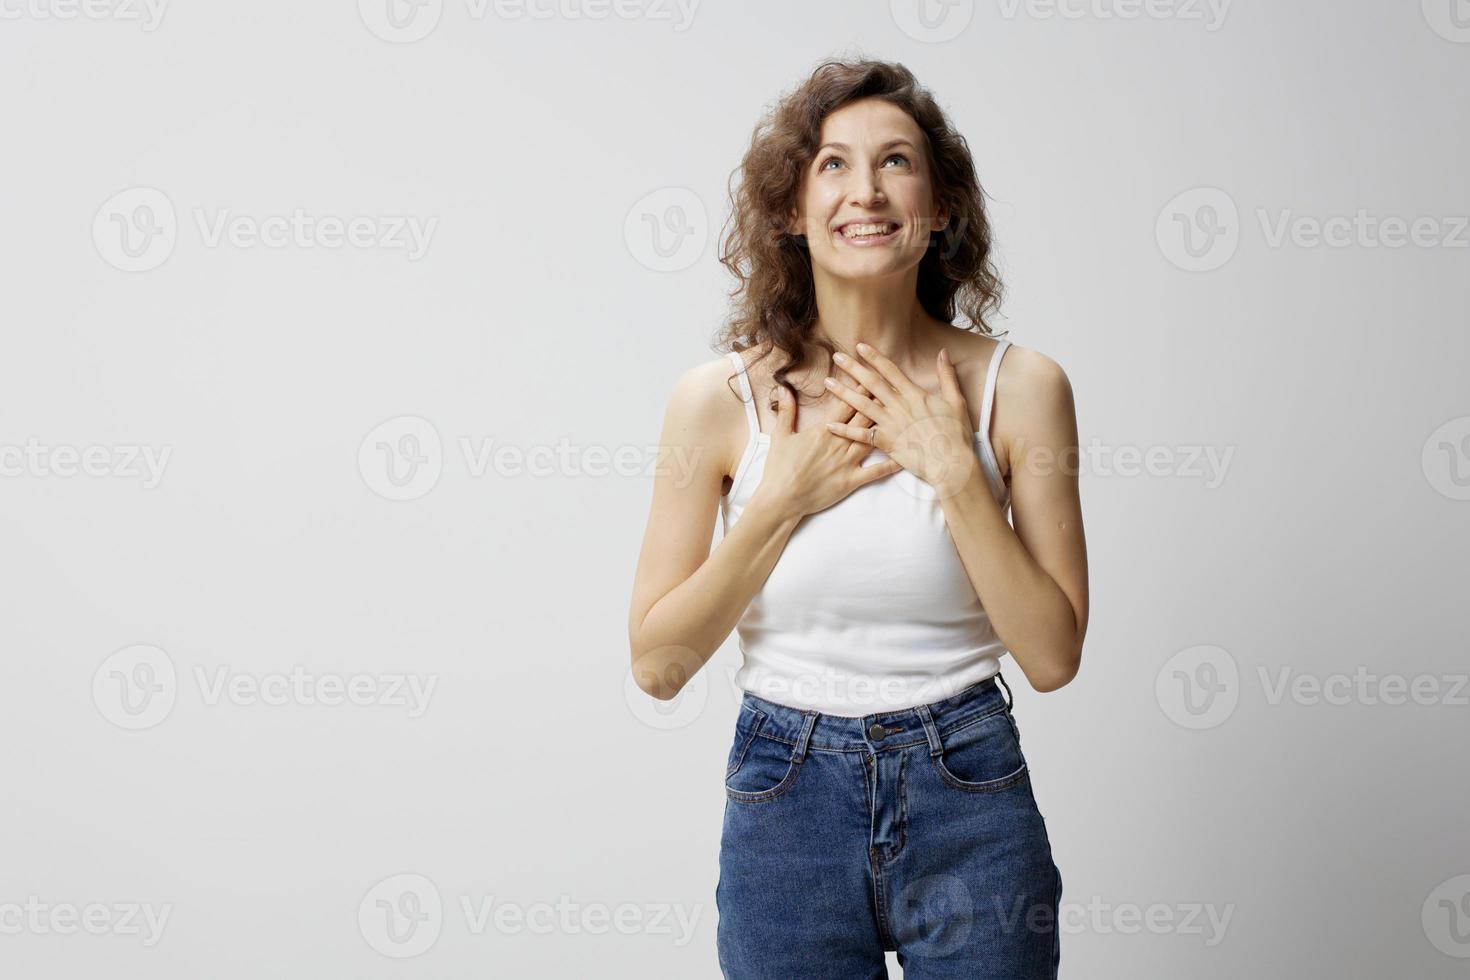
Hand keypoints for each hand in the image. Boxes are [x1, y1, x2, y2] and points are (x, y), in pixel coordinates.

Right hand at [755, 368, 903, 518]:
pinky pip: (876, 472)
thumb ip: (786, 411)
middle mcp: (839, 442)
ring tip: (904, 413)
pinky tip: (906, 455)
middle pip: (864, 416)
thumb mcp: (780, 436)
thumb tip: (784, 389)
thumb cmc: (779, 468)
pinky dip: (892, 464)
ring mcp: (847, 462)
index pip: (846, 404)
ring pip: (872, 438)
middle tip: (894, 387)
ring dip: (888, 425)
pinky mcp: (851, 481)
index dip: (860, 388)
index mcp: (824, 430)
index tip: (871, 375)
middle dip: (879, 400)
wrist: (781, 498)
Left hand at [822, 342, 979, 499]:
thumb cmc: (955, 433)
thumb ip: (947, 375)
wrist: (951, 462)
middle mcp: (898, 406)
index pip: (889, 370)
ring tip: (827, 383)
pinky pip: (860, 435)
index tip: (859, 346)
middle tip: (837, 356)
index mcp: (914, 394)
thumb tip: (944, 353)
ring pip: (861, 405)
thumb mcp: (955, 400)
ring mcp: (890, 424)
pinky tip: (829, 424)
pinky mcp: (885, 443)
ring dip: (843, 393)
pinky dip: (844, 430)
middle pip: (871, 383)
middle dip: (853, 368)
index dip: (874, 357)